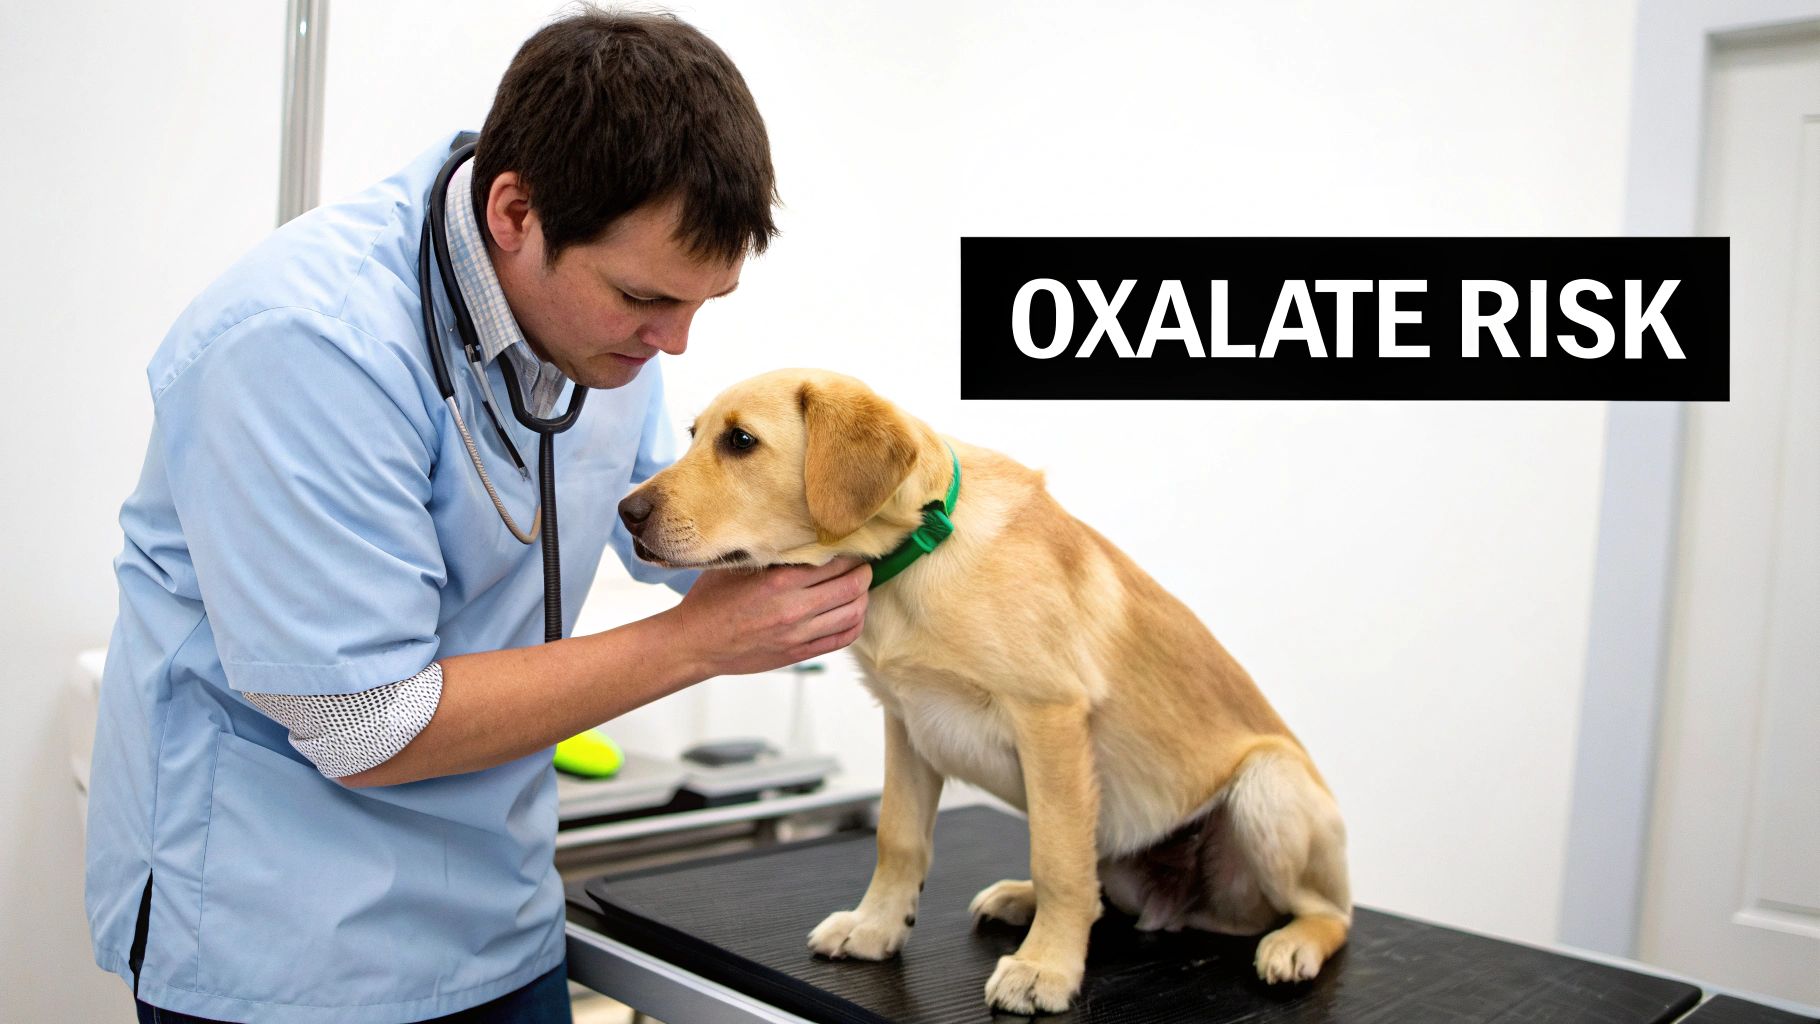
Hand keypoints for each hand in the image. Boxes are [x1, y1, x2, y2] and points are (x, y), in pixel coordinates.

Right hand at [664, 556, 870, 678]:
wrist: (695, 643)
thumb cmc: (711, 600)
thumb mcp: (737, 565)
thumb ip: (772, 553)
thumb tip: (805, 536)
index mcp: (779, 581)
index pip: (835, 561)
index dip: (850, 551)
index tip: (852, 545)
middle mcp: (794, 608)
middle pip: (853, 586)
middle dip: (864, 571)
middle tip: (863, 564)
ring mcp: (798, 634)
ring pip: (853, 613)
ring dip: (863, 597)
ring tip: (859, 587)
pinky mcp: (799, 653)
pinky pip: (842, 638)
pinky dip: (855, 623)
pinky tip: (852, 612)